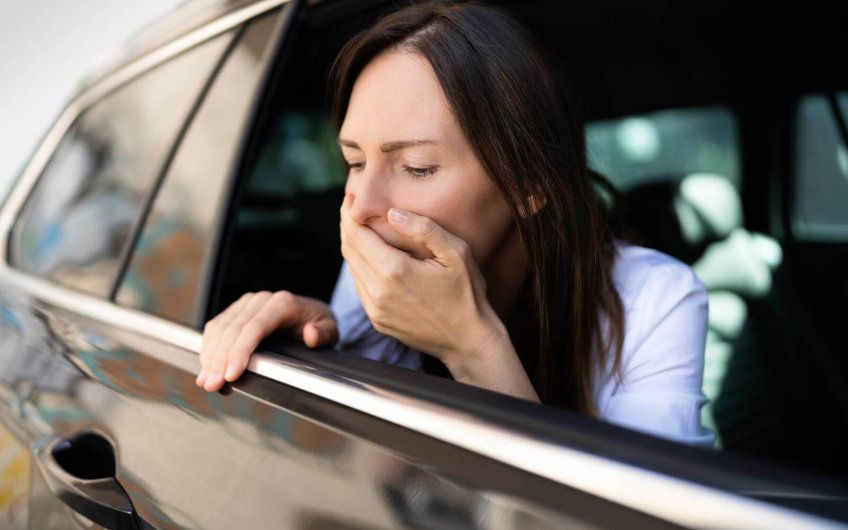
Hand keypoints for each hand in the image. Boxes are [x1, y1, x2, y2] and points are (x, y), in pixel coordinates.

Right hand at [195, 291, 337, 391]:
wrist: (310, 313)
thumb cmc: (319, 323)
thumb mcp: (330, 329)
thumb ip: (324, 333)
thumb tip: (311, 334)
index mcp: (283, 303)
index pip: (254, 327)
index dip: (240, 351)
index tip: (231, 374)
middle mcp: (261, 300)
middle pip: (233, 330)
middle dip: (220, 360)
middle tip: (212, 384)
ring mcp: (246, 304)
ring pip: (220, 329)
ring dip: (210, 356)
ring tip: (205, 380)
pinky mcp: (235, 311)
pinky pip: (216, 327)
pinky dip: (208, 348)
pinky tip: (206, 366)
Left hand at [339, 194, 502, 371]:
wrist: (469, 341)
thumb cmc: (467, 295)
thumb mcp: (456, 253)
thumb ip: (424, 229)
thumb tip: (392, 212)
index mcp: (394, 271)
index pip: (357, 234)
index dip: (349, 213)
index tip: (349, 198)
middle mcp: (378, 292)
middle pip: (349, 250)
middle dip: (347, 226)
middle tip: (350, 208)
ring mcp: (375, 309)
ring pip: (352, 269)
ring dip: (352, 246)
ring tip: (359, 228)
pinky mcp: (378, 321)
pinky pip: (361, 287)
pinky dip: (360, 268)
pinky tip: (371, 257)